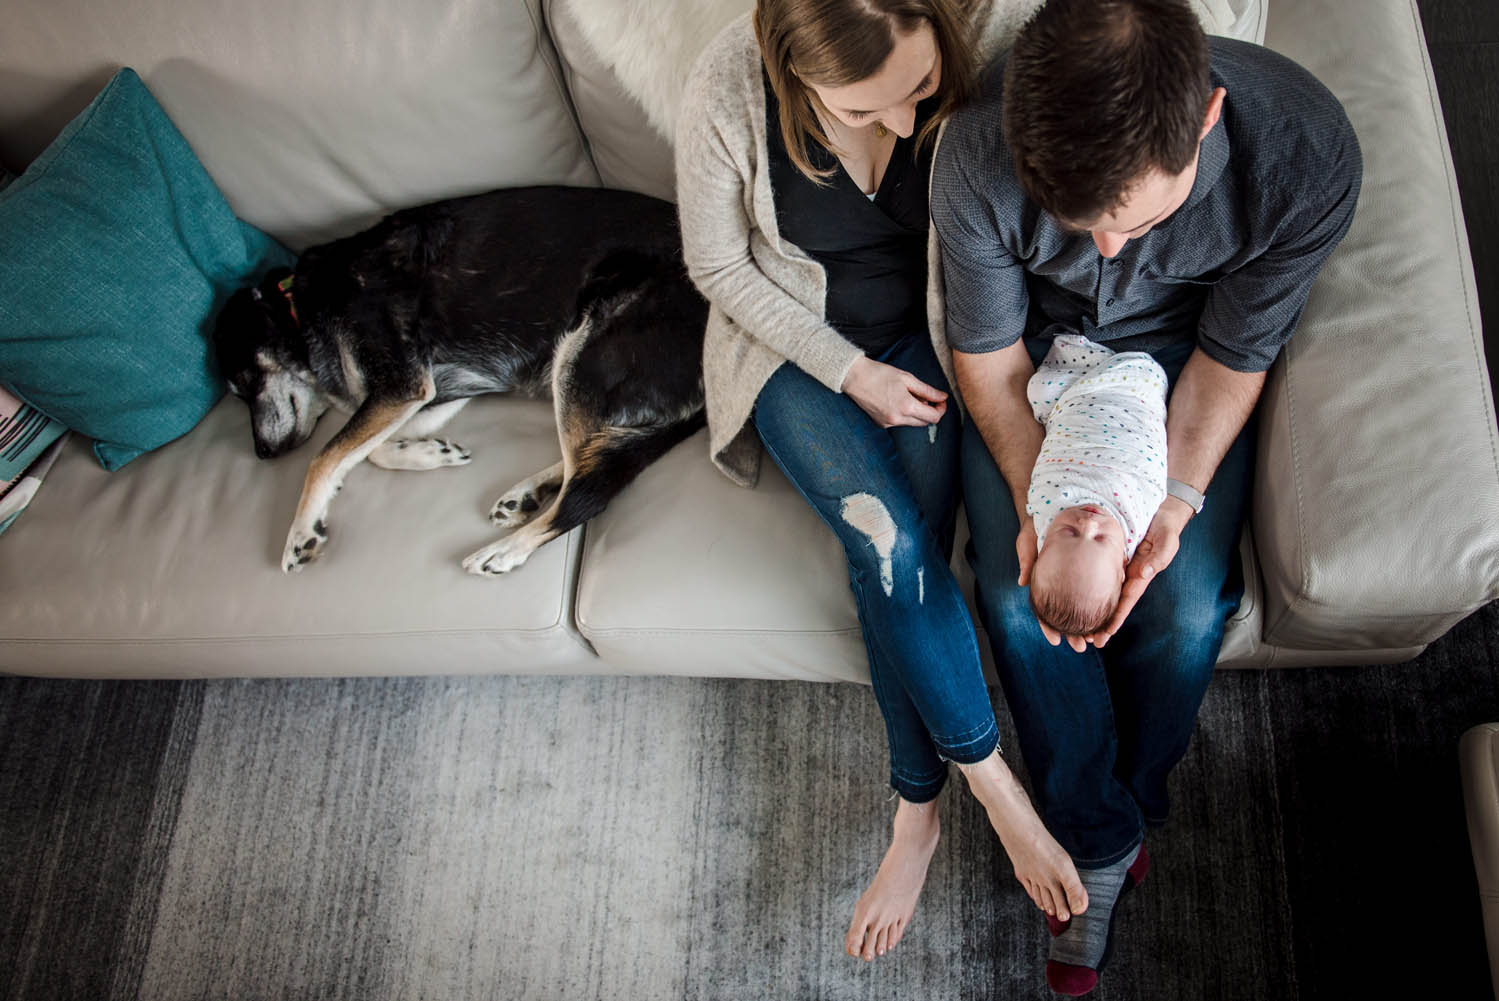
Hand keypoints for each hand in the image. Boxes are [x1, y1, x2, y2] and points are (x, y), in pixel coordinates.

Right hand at [841, 356, 947, 427]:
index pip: (933, 418)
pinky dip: (904, 415)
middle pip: (924, 422)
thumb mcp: (907, 378)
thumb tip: (943, 397)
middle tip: (928, 397)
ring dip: (917, 413)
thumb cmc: (880, 374)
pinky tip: (898, 401)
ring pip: (912, 423)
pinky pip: (900, 423)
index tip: (941, 401)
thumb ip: (928, 390)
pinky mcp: (881, 424)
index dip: (941, 409)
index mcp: (906, 407)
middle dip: (930, 411)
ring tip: (910, 396)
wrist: (855, 378)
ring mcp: (888, 423)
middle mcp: (898, 419)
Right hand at [1016, 516, 1093, 652]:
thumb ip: (1027, 558)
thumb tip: (1023, 582)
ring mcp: (1075, 578)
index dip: (1049, 626)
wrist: (1054, 508)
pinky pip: (1096, 591)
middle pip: (1067, 613)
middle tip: (1081, 647)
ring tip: (1096, 641)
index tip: (1055, 640)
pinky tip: (1106, 620)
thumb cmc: (1035, 525)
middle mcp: (1060, 583)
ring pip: (1083, 607)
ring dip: (1089, 625)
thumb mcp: (1028, 538)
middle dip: (1074, 632)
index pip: (1045, 608)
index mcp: (1045, 580)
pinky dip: (1100, 607)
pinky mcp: (1091, 569)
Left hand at [1089, 496, 1195, 647]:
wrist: (1159, 512)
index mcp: (1140, 575)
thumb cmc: (1165, 528)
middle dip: (1102, 623)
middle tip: (1088, 641)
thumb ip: (1159, 557)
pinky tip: (1073, 597)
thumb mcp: (1166, 541)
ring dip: (1092, 610)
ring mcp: (1117, 567)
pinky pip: (1096, 574)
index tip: (1106, 634)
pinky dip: (1087, 587)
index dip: (1116, 618)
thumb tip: (1145, 573)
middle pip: (1111, 603)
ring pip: (1102, 592)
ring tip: (1079, 629)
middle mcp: (1127, 575)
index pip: (1125, 601)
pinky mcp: (1109, 557)